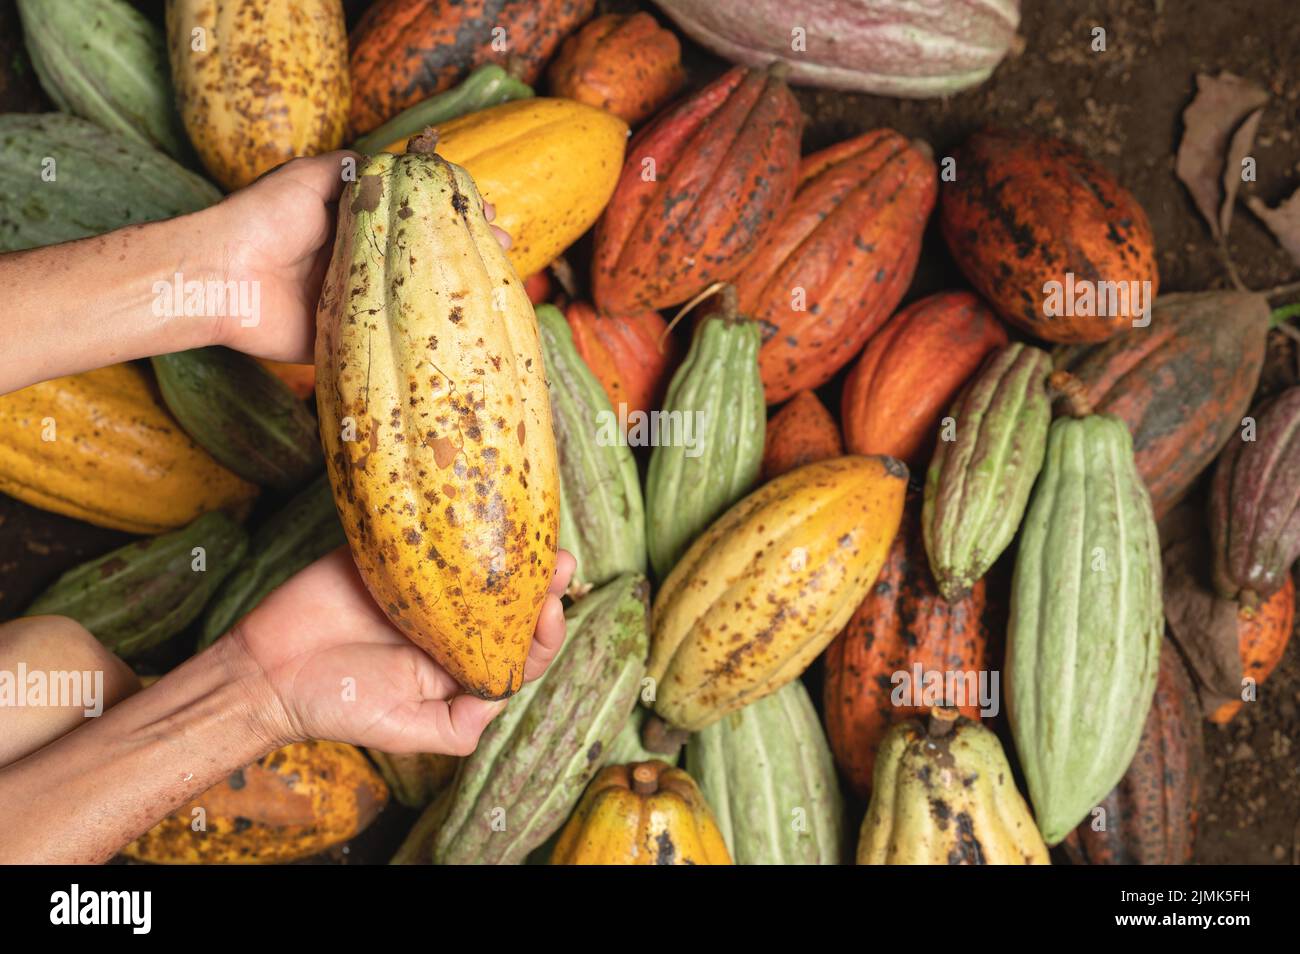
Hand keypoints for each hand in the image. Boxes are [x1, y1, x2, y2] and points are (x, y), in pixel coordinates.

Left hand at [206, 151, 510, 363]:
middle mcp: (361, 262)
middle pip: (422, 255)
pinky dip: (425, 332)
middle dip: (464, 248)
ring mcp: (358, 301)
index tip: (487, 212)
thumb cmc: (261, 218)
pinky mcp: (348, 337)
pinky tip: (459, 324)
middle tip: (502, 246)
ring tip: (496, 276)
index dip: (451, 213)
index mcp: (354, 224)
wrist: (223, 276)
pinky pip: (390, 336)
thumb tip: (400, 159)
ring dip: (455, 287)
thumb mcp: (311, 176)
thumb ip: (354, 169)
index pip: (413, 216)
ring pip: (416, 295)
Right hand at [225, 547, 574, 755]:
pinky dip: (457, 521)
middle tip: (560, 560)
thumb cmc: (335, 705)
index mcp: (461, 664)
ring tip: (537, 531)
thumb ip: (458, 726)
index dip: (544, 631)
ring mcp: (423, 586)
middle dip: (542, 581)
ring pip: (480, 563)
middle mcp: (450, 623)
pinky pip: (430, 534)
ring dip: (512, 548)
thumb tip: (505, 696)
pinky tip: (483, 506)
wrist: (266, 670)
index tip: (550, 609)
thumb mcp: (405, 731)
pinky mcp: (391, 553)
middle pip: (511, 600)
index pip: (521, 648)